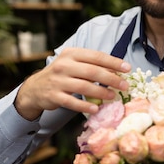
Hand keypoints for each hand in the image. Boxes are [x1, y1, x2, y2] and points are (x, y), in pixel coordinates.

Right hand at [14, 47, 130, 119]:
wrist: (35, 88)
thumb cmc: (62, 74)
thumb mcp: (74, 64)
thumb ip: (92, 65)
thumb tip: (117, 70)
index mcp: (71, 54)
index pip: (96, 56)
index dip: (113, 62)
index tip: (128, 68)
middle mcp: (64, 65)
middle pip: (92, 71)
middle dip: (111, 79)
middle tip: (124, 85)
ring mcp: (58, 81)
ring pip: (83, 87)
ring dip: (101, 93)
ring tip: (113, 96)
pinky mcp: (53, 96)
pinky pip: (72, 102)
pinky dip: (84, 106)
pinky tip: (95, 109)